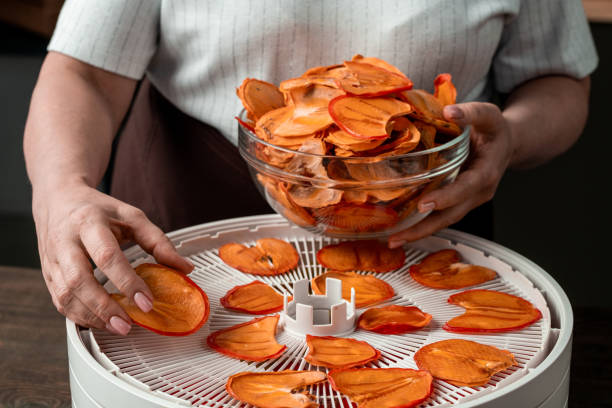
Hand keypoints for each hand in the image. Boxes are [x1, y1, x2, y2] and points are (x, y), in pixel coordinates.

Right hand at [33, 183, 192, 334]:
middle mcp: (65, 241)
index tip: (146, 302)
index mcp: (89, 222)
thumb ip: (158, 242)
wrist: (58, 199)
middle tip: (128, 324)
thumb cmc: (97, 209)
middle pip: (80, 279)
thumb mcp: (132, 216)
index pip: (107, 256)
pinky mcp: (47, 274)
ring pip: (66, 295)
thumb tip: (184, 267)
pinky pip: (59, 301)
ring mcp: (52, 259)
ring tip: (118, 327)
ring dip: (92, 316)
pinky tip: (100, 322)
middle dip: (104, 306)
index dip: (127, 282)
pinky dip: (80, 316)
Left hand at [388, 102, 515, 246]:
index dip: (446, 197)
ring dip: (418, 233)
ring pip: (444, 221)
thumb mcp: (488, 115)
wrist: (506, 144)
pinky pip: (439, 218)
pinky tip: (400, 230)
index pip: (466, 188)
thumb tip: (449, 111)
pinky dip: (420, 225)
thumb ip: (470, 113)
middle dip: (424, 228)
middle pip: (451, 215)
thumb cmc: (495, 130)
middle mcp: (478, 193)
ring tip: (393, 240)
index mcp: (486, 172)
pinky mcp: (457, 203)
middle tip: (399, 235)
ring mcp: (468, 201)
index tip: (425, 204)